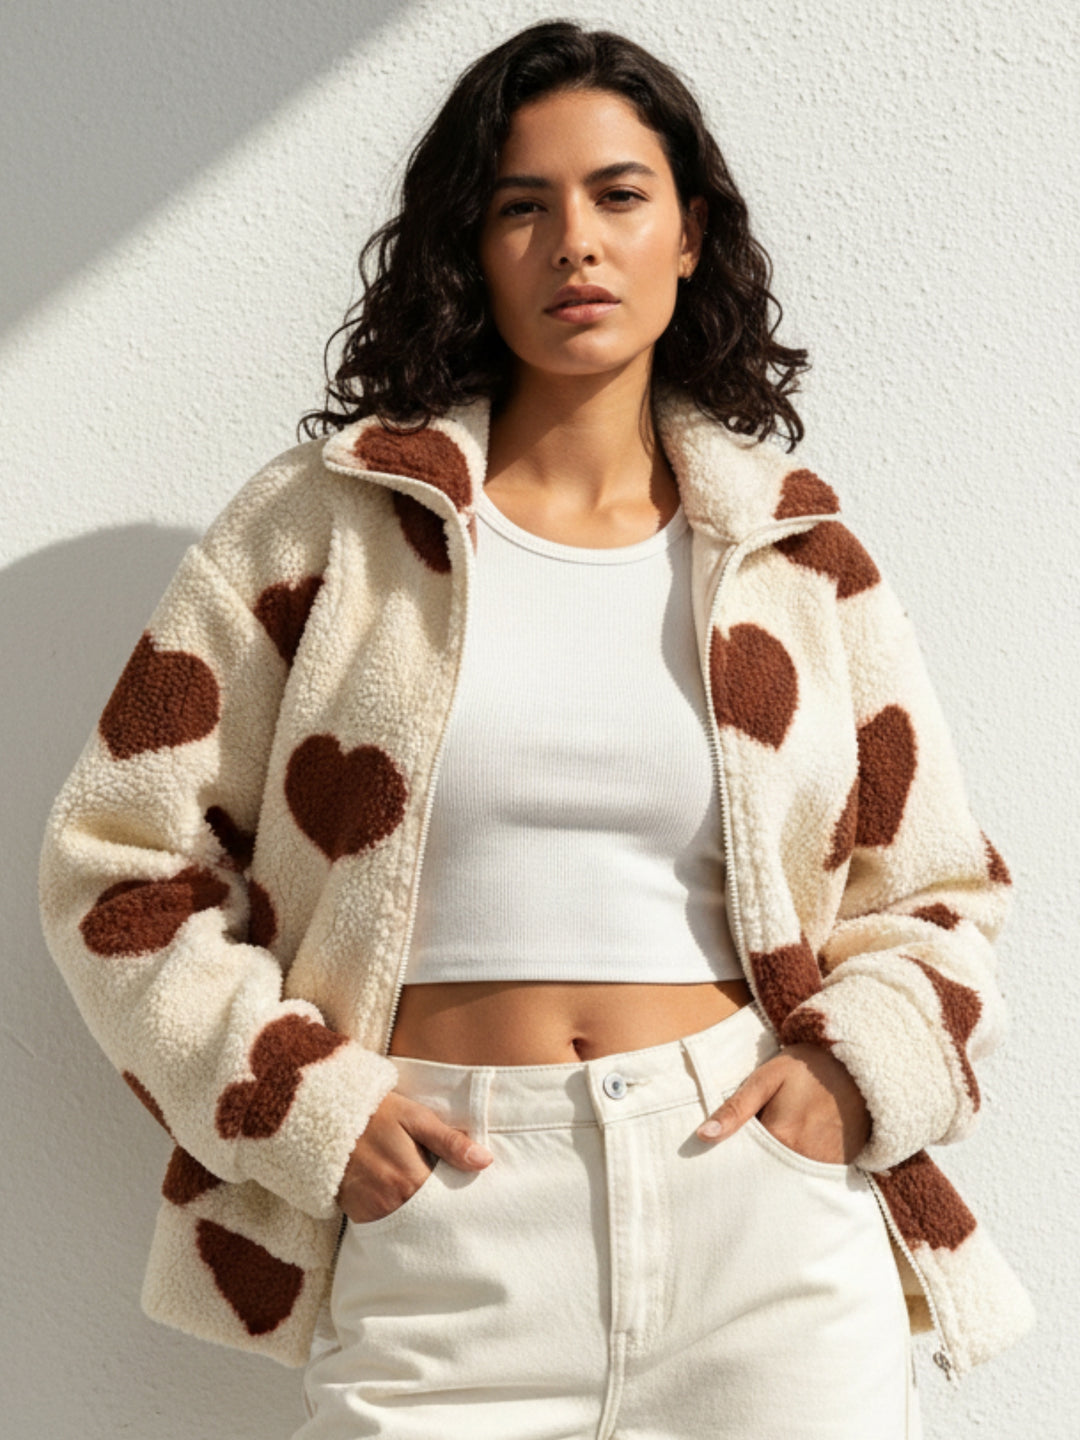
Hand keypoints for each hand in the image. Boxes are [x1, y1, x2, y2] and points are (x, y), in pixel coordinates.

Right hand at [336, 1089, 492, 1223]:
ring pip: (412, 1226)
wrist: (328, 1117)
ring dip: (424, 1217)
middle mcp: (392, 1203)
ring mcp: (374, 1212)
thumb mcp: (416, 1118)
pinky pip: (389, 1226)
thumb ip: (450, 1142)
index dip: (462, 1199)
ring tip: (432, 1202)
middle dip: (445, 1213)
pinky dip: (402, 1220)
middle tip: (456, 1204)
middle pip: (432, 1219)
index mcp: (412, 1179)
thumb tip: (485, 1161)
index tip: (472, 1195)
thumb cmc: (378, 1113)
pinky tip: (409, 1205)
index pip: (450, 1202)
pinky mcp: (359, 1216)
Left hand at [696, 1043, 870, 1165]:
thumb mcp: (768, 1077)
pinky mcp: (836, 1168)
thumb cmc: (810, 1068)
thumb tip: (703, 1135)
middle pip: (761, 1172)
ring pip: (782, 1175)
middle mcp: (800, 1160)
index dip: (728, 1152)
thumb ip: (736, 1107)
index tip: (715, 1149)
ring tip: (768, 1144)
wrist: (861, 1069)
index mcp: (779, 1137)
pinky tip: (791, 1149)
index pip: (740, 1159)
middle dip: (748, 1164)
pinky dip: (793, 1168)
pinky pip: (805, 1176)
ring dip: (770, 1165)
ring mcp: (821, 1167)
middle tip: (745, 1143)